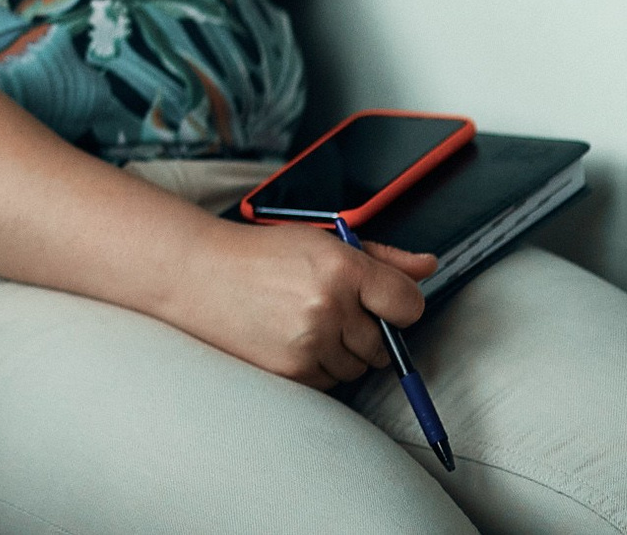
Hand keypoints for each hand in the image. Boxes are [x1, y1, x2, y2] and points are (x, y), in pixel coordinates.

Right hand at [163, 220, 435, 387]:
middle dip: (366, 332)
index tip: (385, 305)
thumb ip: (382, 258)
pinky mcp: (293, 369)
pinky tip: (291, 339)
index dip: (400, 307)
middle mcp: (330, 304)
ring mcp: (311, 340)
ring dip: (343, 353)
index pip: (409, 304)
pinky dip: (319, 366)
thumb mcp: (321, 243)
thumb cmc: (260, 254)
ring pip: (359, 368)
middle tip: (330, 310)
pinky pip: (331, 382)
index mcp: (342, 266)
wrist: (197, 273)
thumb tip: (429, 266)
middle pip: (385, 344)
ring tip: (306, 323)